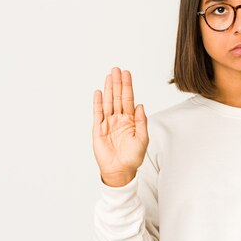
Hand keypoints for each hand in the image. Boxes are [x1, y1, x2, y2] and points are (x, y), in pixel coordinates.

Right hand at [92, 67, 148, 185]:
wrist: (121, 171)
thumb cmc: (133, 157)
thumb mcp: (143, 139)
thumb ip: (141, 121)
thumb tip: (140, 105)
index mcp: (131, 120)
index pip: (128, 99)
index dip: (128, 86)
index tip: (127, 74)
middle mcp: (119, 119)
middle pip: (117, 97)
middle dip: (117, 83)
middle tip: (117, 69)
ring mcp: (108, 123)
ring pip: (108, 102)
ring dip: (108, 89)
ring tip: (109, 76)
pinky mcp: (98, 130)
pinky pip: (98, 114)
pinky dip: (97, 103)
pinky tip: (98, 93)